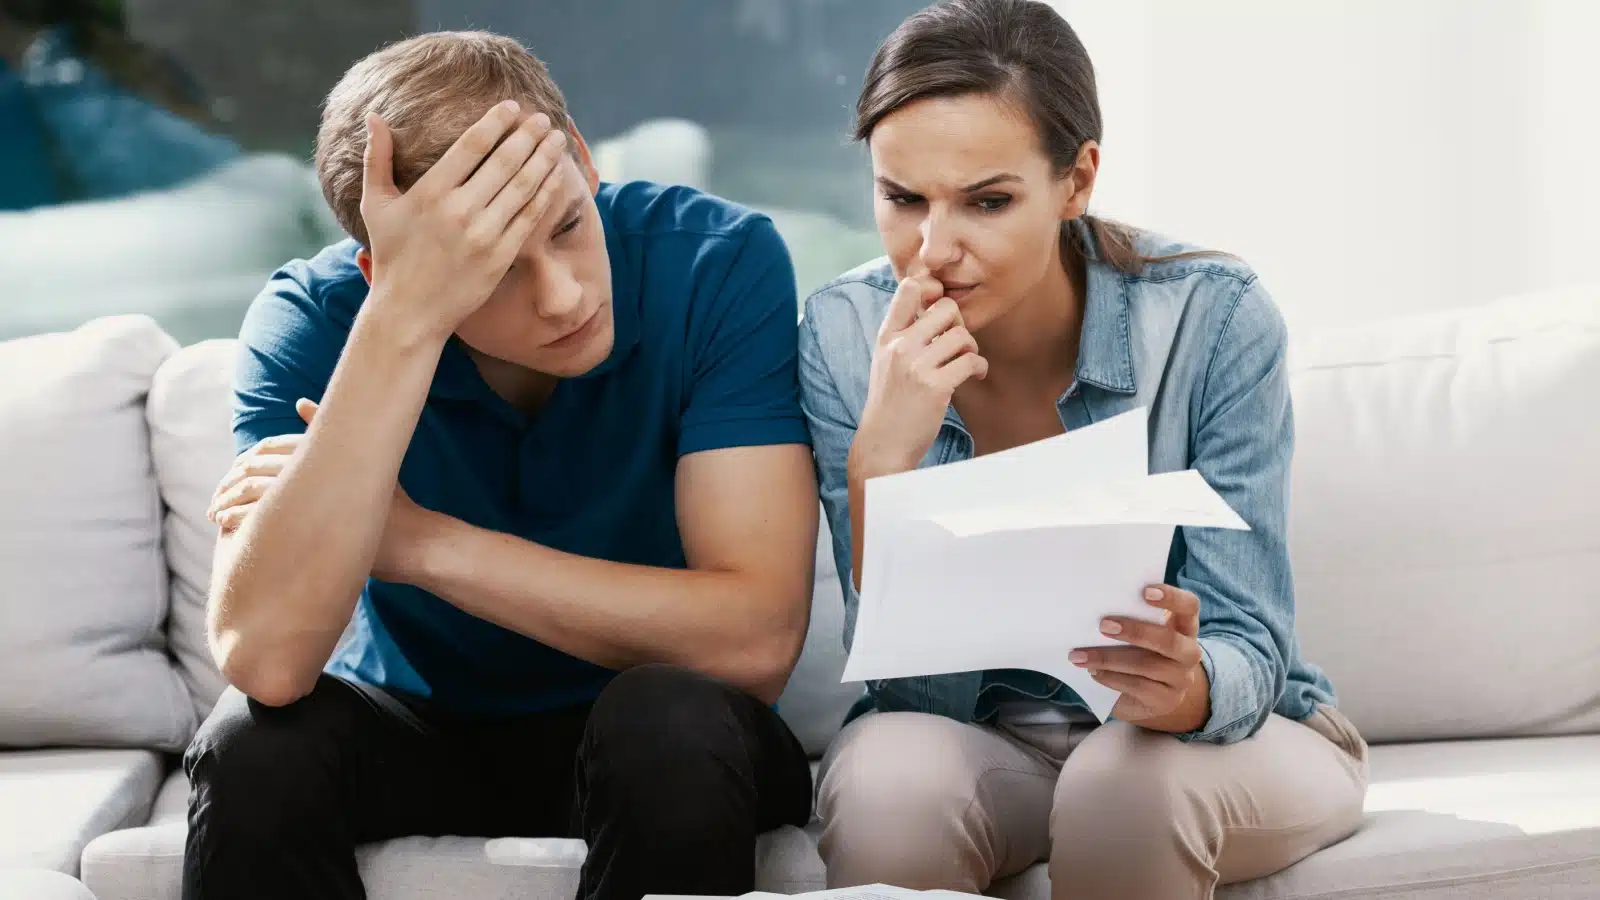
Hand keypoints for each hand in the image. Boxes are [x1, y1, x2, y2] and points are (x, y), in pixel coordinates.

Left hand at [207, 400, 432, 583]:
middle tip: (216, 498)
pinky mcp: (309, 526)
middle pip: (256, 467)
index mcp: (327, 453)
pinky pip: (260, 519)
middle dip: (230, 482)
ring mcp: (313, 497)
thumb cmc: (393, 508)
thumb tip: (301, 401)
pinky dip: (238, 519)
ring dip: (228, 502)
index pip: (271, 448)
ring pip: (254, 491)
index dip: (246, 461)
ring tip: (216, 515)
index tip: (234, 476)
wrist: (417, 541)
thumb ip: (330, 435)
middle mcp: (317, 469)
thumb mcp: (369, 464)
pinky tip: (228, 527)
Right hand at [360, 101, 570, 340]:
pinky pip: (530, 217)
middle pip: (504, 161)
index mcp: (430, 192)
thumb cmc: (392, 255)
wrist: (410, 312)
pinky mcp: (501, 256)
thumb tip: (374, 117)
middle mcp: (459, 210)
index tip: (513, 107)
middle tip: (543, 119)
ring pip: (522, 186)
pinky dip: (546, 193)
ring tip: (556, 139)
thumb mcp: (376, 206)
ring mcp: (483, 234)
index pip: (471, 146)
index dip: (496, 122)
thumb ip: (376, 159)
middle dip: (528, 136)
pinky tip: (556, 176)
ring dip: (543, 159)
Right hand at [849, 272, 988, 478]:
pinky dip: (979, 367)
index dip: (933, 292)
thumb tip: (934, 307)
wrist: (883, 444)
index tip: (940, 314)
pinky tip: (973, 375)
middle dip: (960, 324)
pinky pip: (971, 361)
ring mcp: (916, 366)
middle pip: (947, 308)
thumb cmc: (890, 402)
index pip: (909, 288)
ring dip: (972, 348)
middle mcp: (899, 346)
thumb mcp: (886, 360)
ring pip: (963, 335)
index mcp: (887, 336)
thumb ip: (905, 334)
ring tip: (965, 363)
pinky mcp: (935, 387)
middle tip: (957, 344)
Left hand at [1071, 585, 1209, 729]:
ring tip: (1080, 655)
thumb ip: (1130, 617)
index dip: (1171, 597)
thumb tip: (1095, 607)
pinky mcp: (1167, 701)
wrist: (1153, 693)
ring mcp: (1181, 678)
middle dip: (1135, 632)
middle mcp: (1189, 651)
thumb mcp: (1141, 632)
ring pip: (1148, 666)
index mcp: (1185, 625)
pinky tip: (1093, 672)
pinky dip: (1112, 678)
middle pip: (1169, 640)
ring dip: (1110, 659)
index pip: (1189, 606)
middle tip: (1103, 625)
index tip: (1145, 591)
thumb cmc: (1141, 651)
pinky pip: (1139, 687)